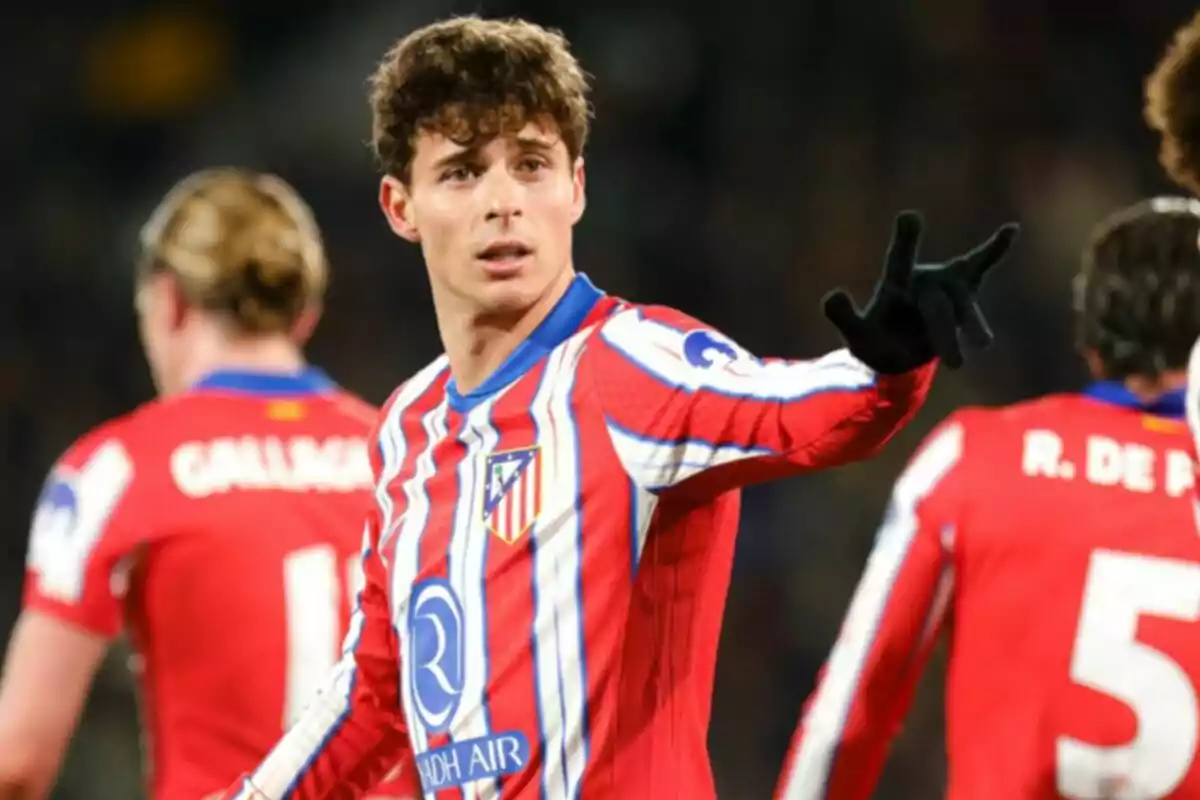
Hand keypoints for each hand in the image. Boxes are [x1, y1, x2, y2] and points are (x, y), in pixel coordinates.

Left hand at [823, 211, 1018, 372]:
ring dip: (974, 326)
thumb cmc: (876, 342)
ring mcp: (943, 285)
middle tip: (956, 365)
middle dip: (946, 334)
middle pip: (938, 305)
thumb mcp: (858, 335)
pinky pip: (980, 266)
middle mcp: (921, 280)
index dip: (905, 242)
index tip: (910, 215)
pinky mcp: (963, 292)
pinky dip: (995, 250)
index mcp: (895, 285)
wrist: (896, 355)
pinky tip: (1011, 229)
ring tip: (983, 346)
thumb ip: (844, 316)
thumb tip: (831, 295)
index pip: (899, 263)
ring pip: (962, 305)